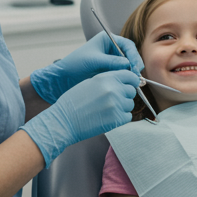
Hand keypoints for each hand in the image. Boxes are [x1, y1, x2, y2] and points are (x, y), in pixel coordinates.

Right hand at [20, 69, 137, 165]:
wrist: (64, 120)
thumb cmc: (74, 101)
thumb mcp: (90, 83)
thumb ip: (108, 80)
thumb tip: (123, 82)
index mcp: (106, 78)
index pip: (130, 76)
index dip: (131, 81)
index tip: (129, 85)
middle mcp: (113, 90)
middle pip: (131, 91)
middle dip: (125, 95)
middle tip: (113, 100)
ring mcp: (116, 105)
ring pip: (130, 104)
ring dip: (122, 107)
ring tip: (107, 109)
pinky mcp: (116, 120)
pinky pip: (127, 116)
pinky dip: (121, 118)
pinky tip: (108, 117)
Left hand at [30, 32, 143, 103]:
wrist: (64, 78)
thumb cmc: (74, 64)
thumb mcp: (93, 61)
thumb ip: (111, 62)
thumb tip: (127, 64)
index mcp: (107, 40)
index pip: (127, 45)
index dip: (133, 55)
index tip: (135, 66)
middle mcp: (111, 49)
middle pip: (130, 55)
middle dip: (135, 65)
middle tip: (137, 76)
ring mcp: (111, 60)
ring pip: (127, 65)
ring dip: (131, 73)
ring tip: (134, 82)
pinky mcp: (110, 71)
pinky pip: (122, 73)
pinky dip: (126, 78)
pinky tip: (127, 84)